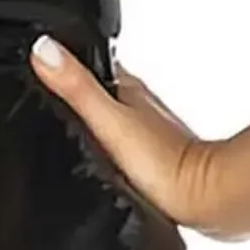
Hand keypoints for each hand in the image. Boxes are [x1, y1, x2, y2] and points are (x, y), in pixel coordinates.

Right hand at [29, 33, 229, 235]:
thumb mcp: (108, 120)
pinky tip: (104, 161)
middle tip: (53, 92)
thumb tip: (43, 49)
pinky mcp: (156, 163)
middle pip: (103, 91)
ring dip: (96, 120)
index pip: (92, 64)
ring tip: (72, 127)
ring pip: (116, 118)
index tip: (43, 57)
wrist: (207, 201)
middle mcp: (143, 109)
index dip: (67, 59)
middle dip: (79, 92)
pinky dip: (111, 148)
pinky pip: (125, 147)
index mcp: (129, 92)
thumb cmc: (168, 165)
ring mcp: (151, 136)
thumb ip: (76, 86)